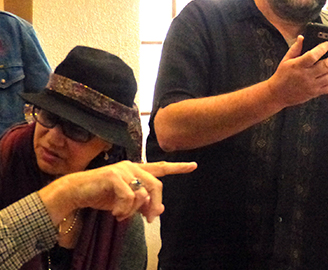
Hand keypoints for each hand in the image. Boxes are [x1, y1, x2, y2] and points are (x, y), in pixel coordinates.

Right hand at [39, 160, 196, 223]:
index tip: (194, 165)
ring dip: (134, 210)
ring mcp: (123, 170)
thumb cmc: (101, 196)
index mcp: (137, 171)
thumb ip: (142, 205)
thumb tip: (160, 211)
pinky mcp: (113, 176)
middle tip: (149, 219)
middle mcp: (132, 167)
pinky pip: (129, 197)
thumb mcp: (125, 203)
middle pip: (157, 186)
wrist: (76, 193)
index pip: (161, 168)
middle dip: (155, 205)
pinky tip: (115, 214)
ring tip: (121, 215)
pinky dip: (124, 210)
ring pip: (143, 193)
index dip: (178, 167)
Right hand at [266, 36, 327, 107]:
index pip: (312, 56)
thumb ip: (295, 48)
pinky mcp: (314, 93)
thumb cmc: (282, 75)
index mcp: (297, 66)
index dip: (322, 49)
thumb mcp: (285, 59)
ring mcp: (311, 85)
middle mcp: (306, 76)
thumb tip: (302, 37)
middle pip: (326, 66)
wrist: (278, 94)